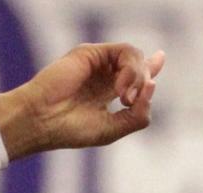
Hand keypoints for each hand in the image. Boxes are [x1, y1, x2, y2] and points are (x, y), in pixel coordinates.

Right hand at [0, 43, 164, 158]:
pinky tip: (120, 88)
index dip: (149, 69)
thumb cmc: (70, 130)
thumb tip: (152, 89)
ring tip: (125, 96)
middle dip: (145, 82)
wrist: (42, 120)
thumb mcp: (112, 129)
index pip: (134, 77)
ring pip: (135, 57)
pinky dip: (130, 69)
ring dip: (138, 77)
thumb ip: (136, 116)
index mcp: (106, 94)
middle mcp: (103, 76)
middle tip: (130, 102)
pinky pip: (124, 51)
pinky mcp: (91, 53)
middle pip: (139, 65)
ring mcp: (97, 64)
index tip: (159, 59)